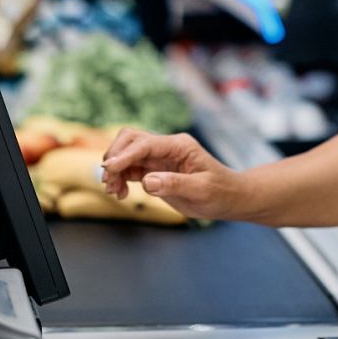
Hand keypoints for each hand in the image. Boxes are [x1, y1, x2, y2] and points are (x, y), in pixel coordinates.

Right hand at [99, 129, 248, 220]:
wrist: (229, 198)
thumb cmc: (220, 192)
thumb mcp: (201, 190)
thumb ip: (174, 184)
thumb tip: (147, 181)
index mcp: (179, 145)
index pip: (145, 143)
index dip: (125, 155)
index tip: (109, 169)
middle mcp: (166, 147)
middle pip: (130, 140)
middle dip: (115, 157)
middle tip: (109, 181)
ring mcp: (159, 158)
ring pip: (126, 154)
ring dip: (114, 169)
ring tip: (113, 191)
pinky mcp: (154, 171)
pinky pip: (130, 169)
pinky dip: (120, 178)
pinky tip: (120, 193)